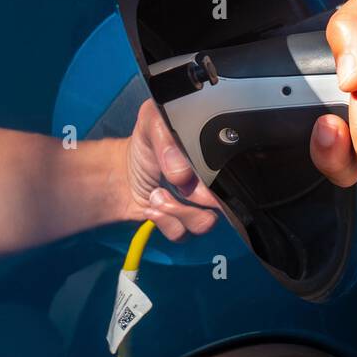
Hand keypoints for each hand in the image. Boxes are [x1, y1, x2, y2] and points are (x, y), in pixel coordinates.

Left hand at [119, 99, 223, 240]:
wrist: (122, 171)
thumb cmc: (145, 144)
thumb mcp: (151, 122)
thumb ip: (165, 138)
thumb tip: (182, 174)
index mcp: (216, 156)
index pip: (234, 172)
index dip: (215, 179)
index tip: (188, 177)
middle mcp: (215, 183)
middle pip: (226, 204)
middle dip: (193, 199)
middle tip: (171, 185)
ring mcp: (201, 206)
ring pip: (205, 223)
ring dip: (176, 212)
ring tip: (156, 196)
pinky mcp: (184, 224)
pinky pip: (183, 234)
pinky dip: (164, 223)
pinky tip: (152, 208)